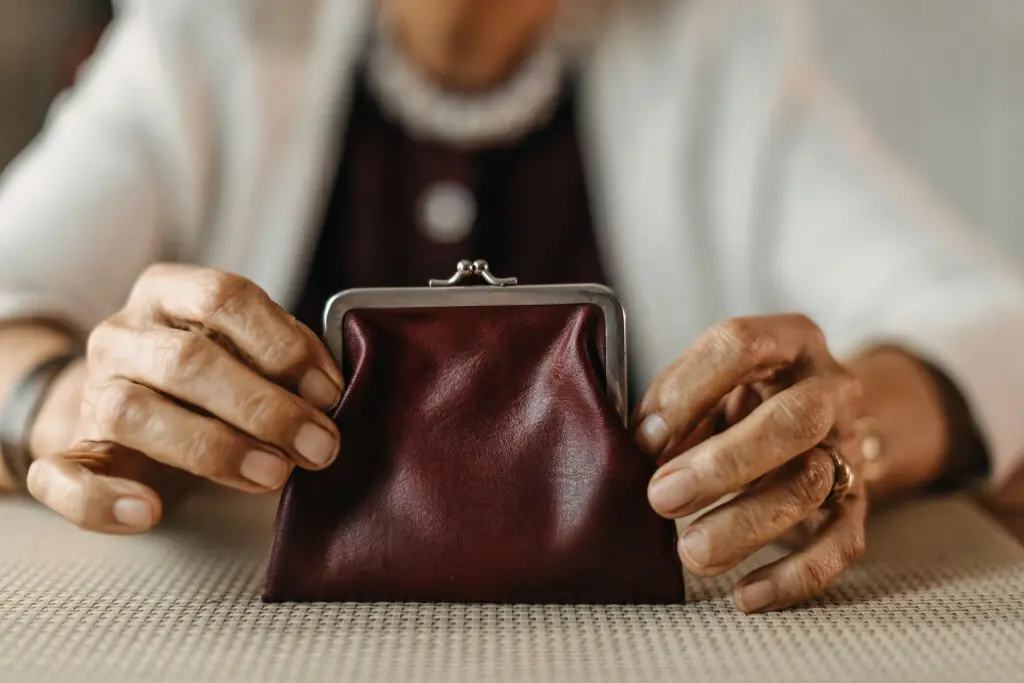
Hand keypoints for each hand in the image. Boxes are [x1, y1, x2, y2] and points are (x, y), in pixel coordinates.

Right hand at [27, 264, 343, 532]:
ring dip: (213, 448)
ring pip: (133, 412)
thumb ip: (285, 359)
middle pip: (187, 360)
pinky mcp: (70, 451)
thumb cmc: (210, 378)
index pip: (223, 297)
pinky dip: (101, 501)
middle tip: (320, 445)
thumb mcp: (249, 350)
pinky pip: (62, 477)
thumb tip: (330, 394)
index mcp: (169, 292)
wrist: (128, 411)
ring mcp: (92, 391)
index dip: (283, 346)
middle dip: (265, 407)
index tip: (330, 393)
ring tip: (274, 475)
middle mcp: (123, 334)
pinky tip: (149, 512)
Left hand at [635, 314, 866, 612]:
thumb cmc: (739, 397)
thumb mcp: (708, 383)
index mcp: (786, 340)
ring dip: (746, 524)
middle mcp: (829, 387)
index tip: (643, 438)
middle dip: (724, 464)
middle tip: (662, 498)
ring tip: (690, 551)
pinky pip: (840, 545)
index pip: (741, 346)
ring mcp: (850, 446)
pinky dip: (794, 576)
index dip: (687, 391)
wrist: (821, 418)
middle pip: (793, 420)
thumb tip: (633, 448)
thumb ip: (674, 405)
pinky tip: (746, 594)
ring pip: (811, 485)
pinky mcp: (859, 503)